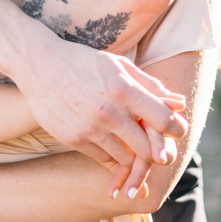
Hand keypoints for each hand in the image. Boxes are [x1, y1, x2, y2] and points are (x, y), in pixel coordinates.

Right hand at [19, 38, 187, 195]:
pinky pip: (104, 159)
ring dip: (136, 157)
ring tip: (138, 150)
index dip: (176, 129)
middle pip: (148, 148)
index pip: (163, 120)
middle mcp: (108, 111)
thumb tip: (180, 103)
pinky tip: (116, 149)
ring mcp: (89, 128)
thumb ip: (150, 86)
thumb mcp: (119, 66)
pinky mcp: (74, 139)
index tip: (177, 130)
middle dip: (159, 152)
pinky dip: (114, 158)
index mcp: (123, 89)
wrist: (39, 64)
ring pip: (127, 159)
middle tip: (161, 150)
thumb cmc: (84, 62)